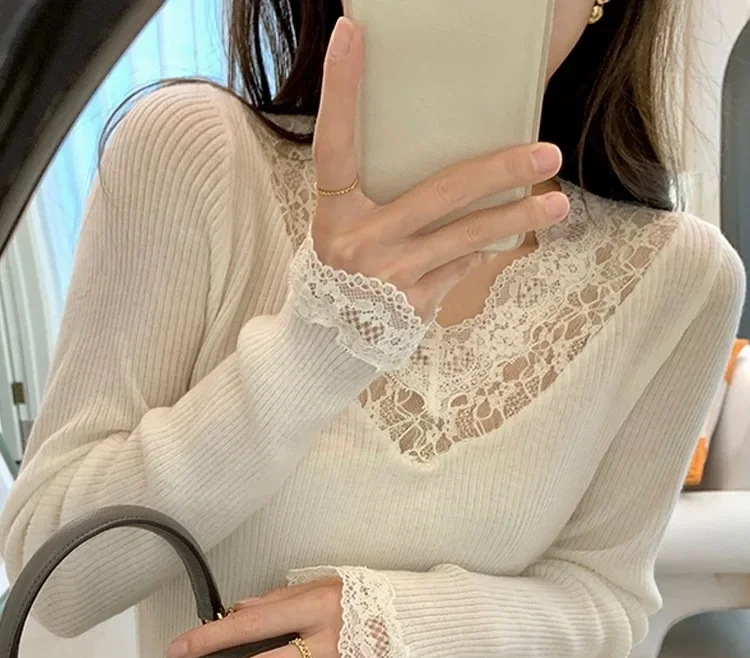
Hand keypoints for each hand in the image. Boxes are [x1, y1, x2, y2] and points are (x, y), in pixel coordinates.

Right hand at [312, 16, 568, 320]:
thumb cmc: (345, 269)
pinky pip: (464, 265)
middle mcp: (359, 243)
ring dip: (518, 218)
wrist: (330, 344)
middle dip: (499, 172)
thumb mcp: (343, 226)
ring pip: (467, 235)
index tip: (351, 33)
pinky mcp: (415, 304)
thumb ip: (376, 192)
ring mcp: (391, 276)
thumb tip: (440, 150)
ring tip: (557, 203)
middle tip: (547, 153)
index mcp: (335, 212)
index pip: (334, 142)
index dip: (340, 89)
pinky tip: (508, 237)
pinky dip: (486, 249)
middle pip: (439, 192)